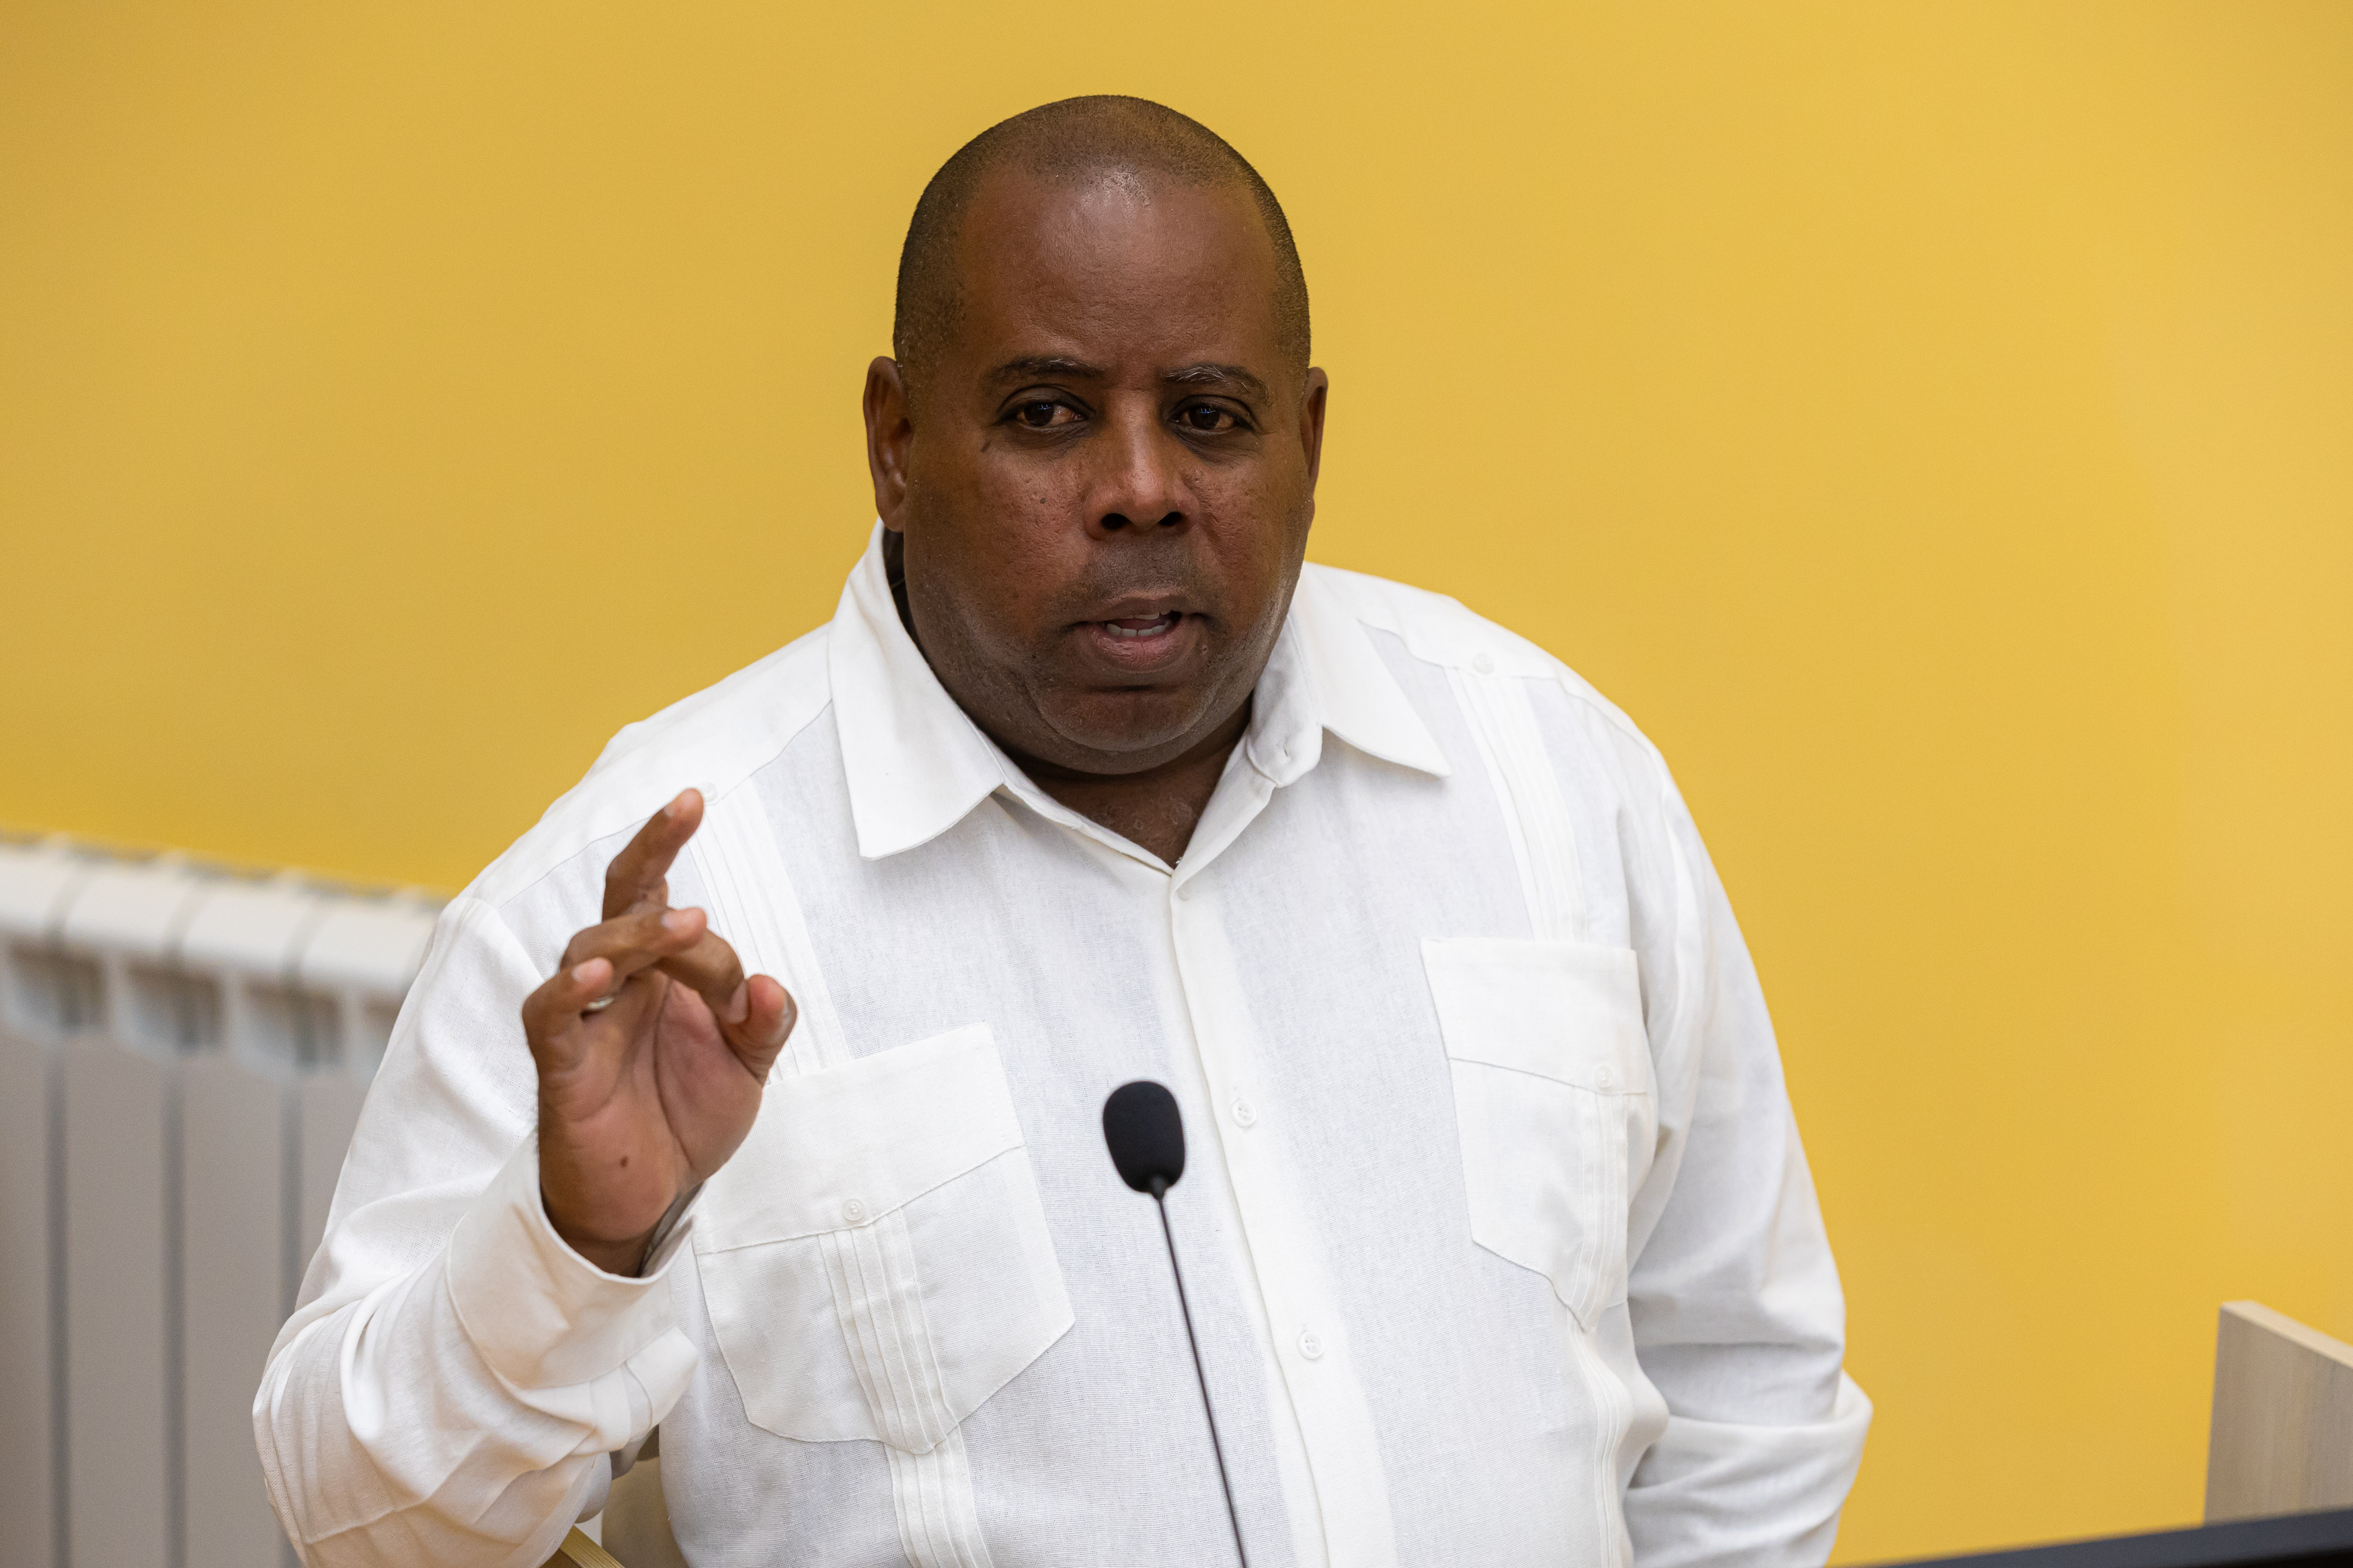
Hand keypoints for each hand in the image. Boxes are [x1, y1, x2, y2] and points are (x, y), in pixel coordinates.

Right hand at [522, 789, 796, 1274]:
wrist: (647, 1199)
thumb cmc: (685, 1116)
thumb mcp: (748, 1067)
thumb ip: (765, 1022)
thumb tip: (766, 985)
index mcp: (659, 973)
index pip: (666, 904)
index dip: (698, 895)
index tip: (695, 800)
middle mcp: (617, 983)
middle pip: (618, 899)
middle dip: (649, 848)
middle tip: (688, 808)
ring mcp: (585, 1021)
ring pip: (589, 947)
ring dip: (640, 932)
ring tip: (687, 924)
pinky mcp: (562, 1067)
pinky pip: (549, 1015)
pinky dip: (568, 988)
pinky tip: (597, 972)